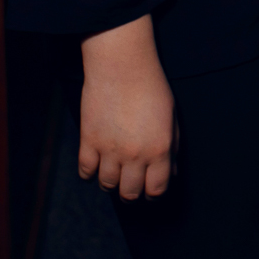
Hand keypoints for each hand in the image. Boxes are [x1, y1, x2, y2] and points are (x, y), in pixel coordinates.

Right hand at [79, 14, 176, 199]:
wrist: (122, 65)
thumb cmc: (151, 87)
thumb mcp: (171, 117)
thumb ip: (173, 147)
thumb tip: (172, 173)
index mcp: (160, 149)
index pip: (157, 189)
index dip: (154, 194)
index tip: (150, 190)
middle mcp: (135, 155)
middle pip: (131, 193)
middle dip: (132, 192)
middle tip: (130, 183)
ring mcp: (110, 150)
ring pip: (107, 185)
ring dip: (111, 182)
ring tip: (114, 171)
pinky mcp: (89, 141)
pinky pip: (85, 171)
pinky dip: (89, 173)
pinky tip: (96, 164)